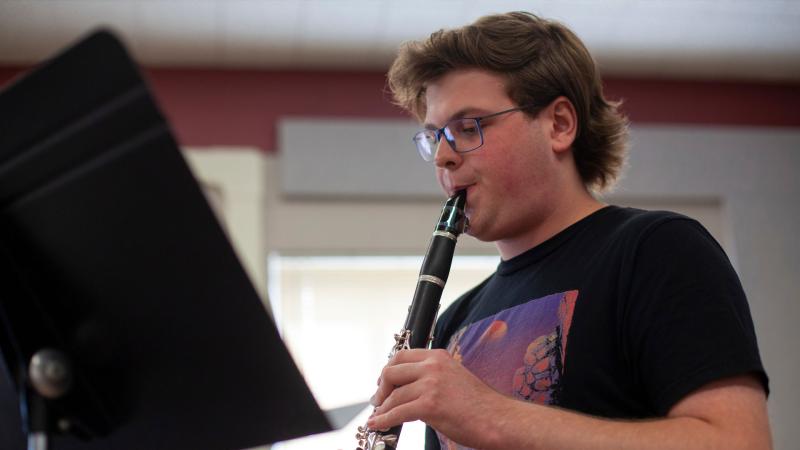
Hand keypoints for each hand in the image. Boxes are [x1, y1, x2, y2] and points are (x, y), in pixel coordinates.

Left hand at [367, 348, 507, 448]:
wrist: (498, 419)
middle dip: (381, 388)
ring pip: (394, 395)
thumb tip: (409, 388)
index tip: (383, 382)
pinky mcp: (430, 404)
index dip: (388, 370)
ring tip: (378, 416)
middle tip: (378, 400)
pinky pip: (398, 412)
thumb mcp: (454, 378)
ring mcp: (431, 384)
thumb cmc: (480, 405)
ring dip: (382, 408)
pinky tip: (378, 423)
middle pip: (392, 371)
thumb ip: (432, 378)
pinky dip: (384, 419)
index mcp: (439, 357)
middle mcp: (433, 366)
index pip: (402, 356)